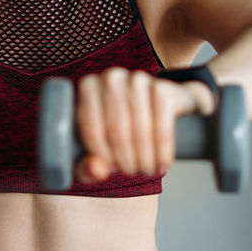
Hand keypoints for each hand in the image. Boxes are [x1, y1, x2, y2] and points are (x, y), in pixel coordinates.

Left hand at [73, 68, 211, 183]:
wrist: (162, 107)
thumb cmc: (122, 130)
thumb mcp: (99, 150)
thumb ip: (88, 166)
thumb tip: (97, 171)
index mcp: (88, 87)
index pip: (91, 128)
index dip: (102, 156)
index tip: (112, 170)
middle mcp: (111, 78)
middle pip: (117, 131)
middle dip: (126, 161)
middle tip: (132, 173)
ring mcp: (138, 80)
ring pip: (140, 130)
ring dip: (145, 159)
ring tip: (147, 170)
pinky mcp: (162, 88)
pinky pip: (162, 126)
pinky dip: (163, 150)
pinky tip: (163, 163)